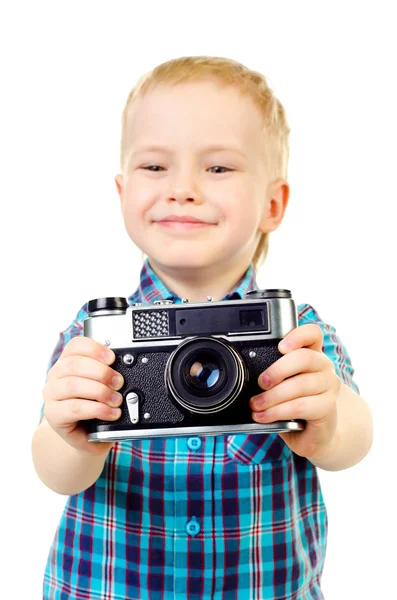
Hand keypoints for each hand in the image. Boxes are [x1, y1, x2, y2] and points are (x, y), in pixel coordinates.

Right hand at [42, 337, 123, 455]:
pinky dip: (97, 409)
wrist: (84, 434)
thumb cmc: (93, 405)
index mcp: (67, 362)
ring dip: (100, 391)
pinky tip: (110, 413)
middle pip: (74, 365)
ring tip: (116, 400)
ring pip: (73, 385)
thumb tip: (124, 369)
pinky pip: (75, 408)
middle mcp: (56, 376)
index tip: (112, 358)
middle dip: (102, 372)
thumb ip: (108, 374)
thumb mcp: (101, 386)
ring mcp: (52, 395)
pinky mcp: (53, 414)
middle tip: (119, 383)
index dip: (95, 349)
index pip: (76, 346)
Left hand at [249, 324, 340, 459]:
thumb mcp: (281, 386)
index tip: (281, 346)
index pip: (313, 334)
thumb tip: (243, 376)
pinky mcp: (328, 407)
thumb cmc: (294, 406)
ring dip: (272, 397)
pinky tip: (264, 416)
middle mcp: (324, 367)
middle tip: (260, 383)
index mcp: (311, 355)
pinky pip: (300, 406)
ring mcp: (329, 386)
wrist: (315, 434)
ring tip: (256, 405)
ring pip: (299, 385)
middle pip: (304, 358)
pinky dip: (277, 412)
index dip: (298, 335)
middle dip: (277, 370)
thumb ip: (270, 375)